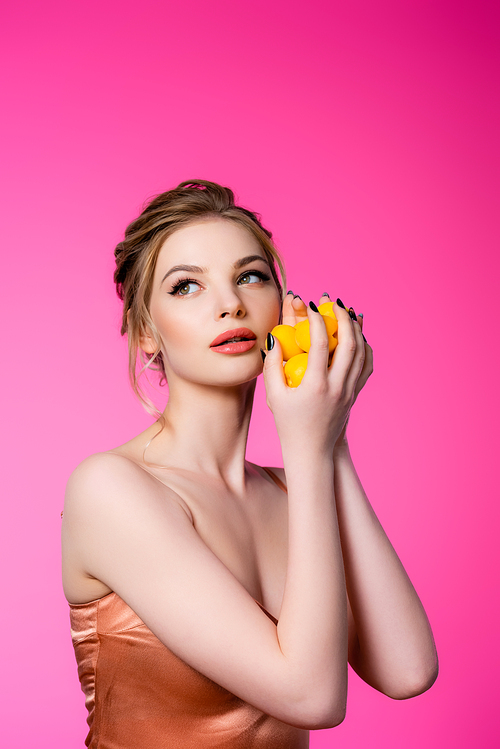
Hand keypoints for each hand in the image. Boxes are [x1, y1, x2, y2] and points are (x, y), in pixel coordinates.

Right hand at [263, 299, 365, 454]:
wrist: (313, 451)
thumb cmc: (289, 424)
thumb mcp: (274, 396)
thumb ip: (271, 367)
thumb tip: (272, 339)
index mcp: (316, 386)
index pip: (321, 345)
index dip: (317, 322)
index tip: (311, 307)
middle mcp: (337, 387)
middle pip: (348, 344)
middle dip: (342, 318)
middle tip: (332, 303)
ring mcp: (349, 391)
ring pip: (361, 353)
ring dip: (356, 329)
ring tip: (348, 311)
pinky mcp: (355, 394)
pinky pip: (366, 366)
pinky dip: (365, 348)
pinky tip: (358, 336)